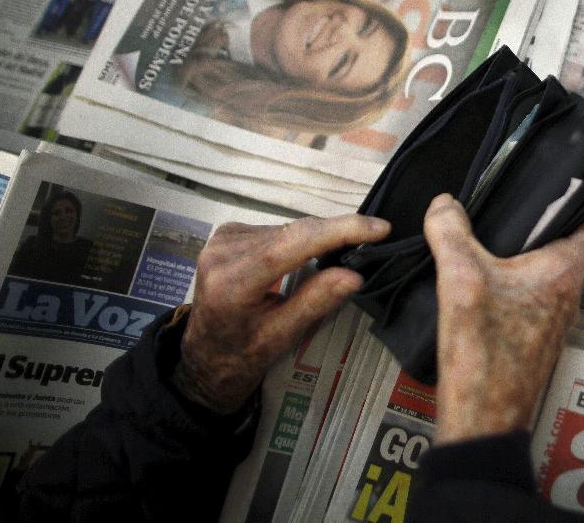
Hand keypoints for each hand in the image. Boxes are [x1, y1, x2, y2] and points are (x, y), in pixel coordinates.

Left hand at [176, 215, 388, 412]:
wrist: (204, 356)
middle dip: (335, 234)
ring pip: (288, 228)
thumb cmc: (242, 355)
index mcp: (233, 281)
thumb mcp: (281, 336)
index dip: (339, 230)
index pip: (294, 243)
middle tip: (372, 240)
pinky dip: (297, 240)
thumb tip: (355, 275)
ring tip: (335, 257)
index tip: (379, 228)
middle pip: (295, 232)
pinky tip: (302, 258)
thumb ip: (314, 302)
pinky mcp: (227, 234)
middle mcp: (223, 251)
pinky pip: (276, 229)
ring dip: (316, 239)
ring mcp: (222, 239)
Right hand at [426, 194, 583, 443]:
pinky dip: (524, 280)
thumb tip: (444, 202)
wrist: (483, 420)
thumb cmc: (483, 354)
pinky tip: (493, 278)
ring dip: (540, 253)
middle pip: (578, 248)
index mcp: (563, 273)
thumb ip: (451, 234)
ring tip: (510, 233)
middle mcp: (569, 297)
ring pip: (556, 274)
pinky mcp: (537, 340)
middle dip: (562, 221)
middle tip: (538, 197)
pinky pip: (539, 297)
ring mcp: (555, 322)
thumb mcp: (460, 281)